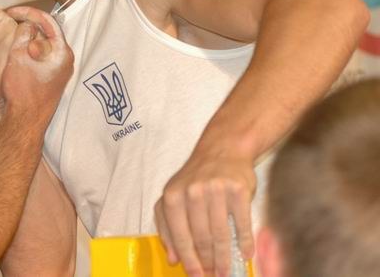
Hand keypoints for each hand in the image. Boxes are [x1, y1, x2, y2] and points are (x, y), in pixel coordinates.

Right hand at [0, 6, 72, 120]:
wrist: (26, 122)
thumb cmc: (22, 90)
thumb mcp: (18, 55)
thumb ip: (23, 34)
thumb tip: (27, 24)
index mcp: (62, 51)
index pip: (48, 21)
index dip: (28, 12)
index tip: (11, 12)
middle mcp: (66, 59)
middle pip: (47, 32)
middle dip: (28, 24)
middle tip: (10, 20)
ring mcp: (61, 70)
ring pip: (43, 44)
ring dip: (27, 38)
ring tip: (10, 35)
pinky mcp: (53, 78)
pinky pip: (42, 56)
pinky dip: (29, 50)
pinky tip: (15, 52)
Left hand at [154, 150, 255, 276]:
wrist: (222, 149)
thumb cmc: (195, 179)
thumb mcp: (174, 197)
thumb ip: (168, 226)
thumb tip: (173, 258)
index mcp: (172, 196)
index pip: (180, 236)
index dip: (189, 261)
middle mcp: (193, 192)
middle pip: (201, 238)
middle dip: (209, 263)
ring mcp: (216, 190)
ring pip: (221, 234)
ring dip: (225, 258)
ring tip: (227, 272)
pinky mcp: (238, 189)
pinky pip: (242, 222)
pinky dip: (244, 242)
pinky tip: (246, 254)